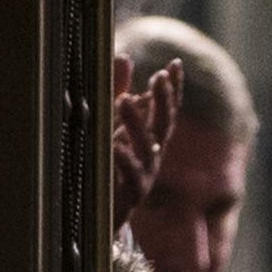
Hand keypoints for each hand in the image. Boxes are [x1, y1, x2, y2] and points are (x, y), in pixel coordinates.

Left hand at [111, 55, 181, 231]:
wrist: (97, 215)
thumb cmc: (104, 166)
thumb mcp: (108, 125)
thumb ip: (115, 91)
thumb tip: (124, 56)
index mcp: (149, 138)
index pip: (167, 109)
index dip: (173, 88)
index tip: (175, 64)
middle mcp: (152, 155)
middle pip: (164, 124)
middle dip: (163, 101)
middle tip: (157, 77)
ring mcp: (144, 175)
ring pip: (148, 147)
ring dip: (136, 123)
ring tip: (124, 101)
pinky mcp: (130, 194)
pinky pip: (130, 176)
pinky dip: (123, 160)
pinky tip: (113, 146)